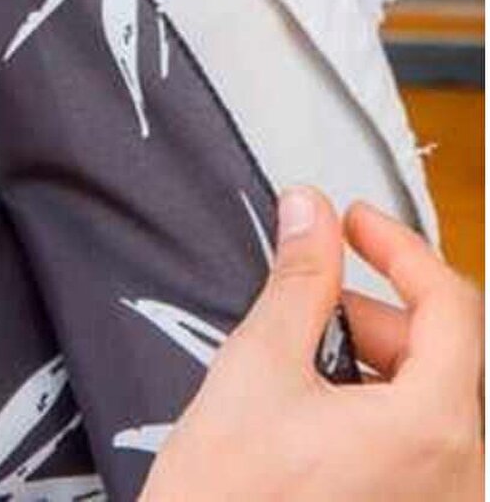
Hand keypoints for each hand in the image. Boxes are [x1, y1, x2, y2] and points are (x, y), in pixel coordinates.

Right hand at [140, 185, 483, 501]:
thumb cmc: (228, 500)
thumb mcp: (260, 363)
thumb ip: (300, 279)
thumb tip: (311, 213)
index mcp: (431, 430)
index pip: (451, 304)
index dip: (398, 248)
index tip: (355, 223)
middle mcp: (458, 477)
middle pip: (446, 354)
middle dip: (377, 310)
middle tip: (314, 296)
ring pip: (432, 400)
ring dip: (377, 360)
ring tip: (306, 358)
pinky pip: (421, 446)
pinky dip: (381, 409)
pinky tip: (321, 407)